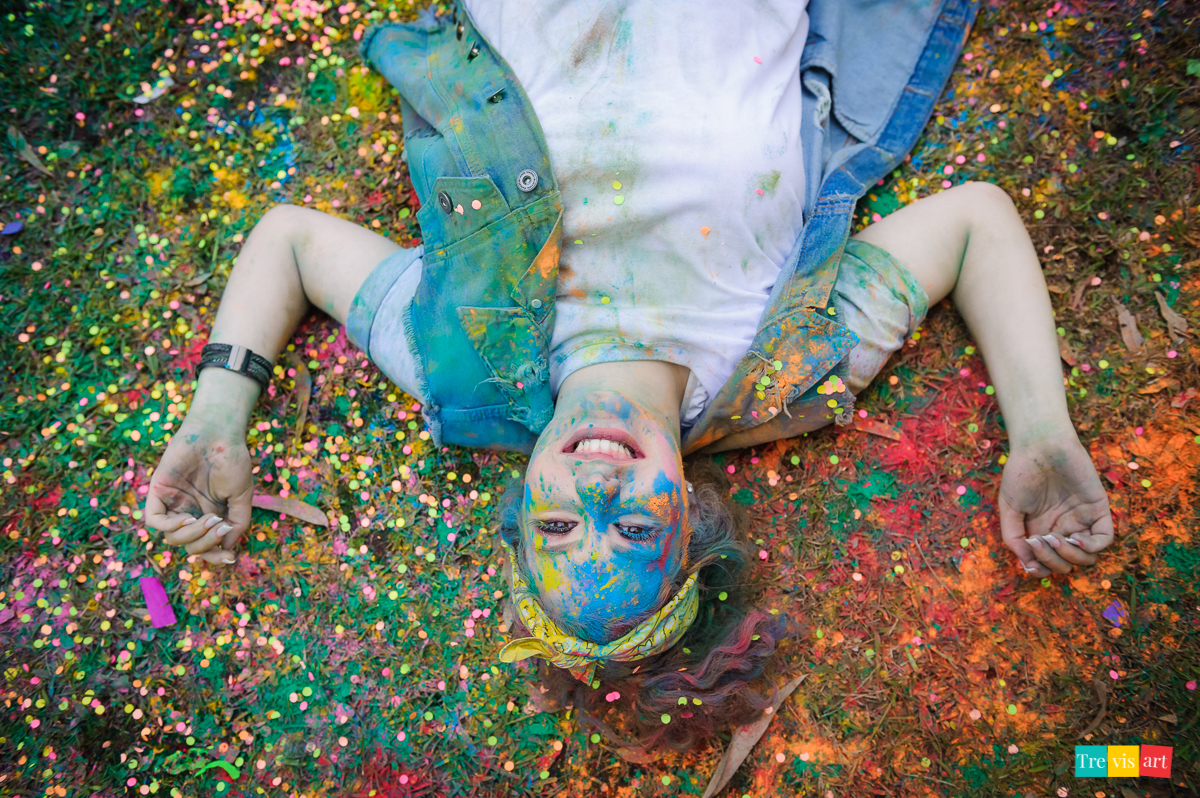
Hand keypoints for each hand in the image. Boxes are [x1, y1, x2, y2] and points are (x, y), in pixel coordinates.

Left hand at [144, 414, 253, 565]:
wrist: (219, 434)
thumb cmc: (232, 461)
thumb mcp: (242, 497)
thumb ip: (238, 524)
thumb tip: (228, 548)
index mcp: (207, 515)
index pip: (204, 547)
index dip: (215, 557)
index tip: (230, 557)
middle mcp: (188, 512)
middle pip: (189, 546)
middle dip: (207, 544)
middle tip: (221, 527)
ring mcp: (172, 503)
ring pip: (172, 538)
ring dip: (193, 535)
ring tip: (209, 519)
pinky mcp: (158, 491)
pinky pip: (154, 520)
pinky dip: (171, 526)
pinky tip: (189, 518)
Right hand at [998, 433, 1113, 577]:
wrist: (1040, 445)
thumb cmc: (1021, 473)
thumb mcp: (1009, 508)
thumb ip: (1013, 537)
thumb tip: (1027, 565)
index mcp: (1041, 530)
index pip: (1048, 563)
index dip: (1041, 569)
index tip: (1031, 563)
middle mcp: (1063, 528)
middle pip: (1067, 564)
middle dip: (1052, 560)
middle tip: (1039, 540)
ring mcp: (1082, 520)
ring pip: (1087, 558)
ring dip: (1071, 556)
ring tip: (1055, 538)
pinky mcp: (1099, 510)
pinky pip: (1104, 540)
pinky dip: (1091, 546)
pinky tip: (1074, 537)